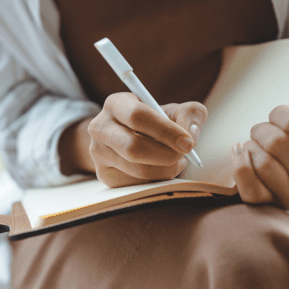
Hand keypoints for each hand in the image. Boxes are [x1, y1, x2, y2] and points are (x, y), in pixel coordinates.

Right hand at [87, 93, 207, 187]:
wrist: (134, 138)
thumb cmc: (158, 122)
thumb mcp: (175, 111)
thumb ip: (190, 114)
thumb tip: (190, 134)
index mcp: (116, 104)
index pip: (138, 116)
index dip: (165, 131)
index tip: (189, 143)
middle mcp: (100, 127)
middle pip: (133, 148)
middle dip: (166, 155)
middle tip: (184, 156)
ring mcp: (98, 153)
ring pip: (138, 170)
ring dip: (166, 169)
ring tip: (176, 160)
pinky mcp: (104, 175)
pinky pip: (137, 185)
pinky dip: (157, 180)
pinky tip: (161, 169)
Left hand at [231, 100, 288, 209]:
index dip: (281, 113)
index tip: (280, 116)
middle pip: (276, 143)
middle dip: (263, 129)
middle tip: (264, 130)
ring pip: (262, 163)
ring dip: (252, 145)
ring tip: (258, 144)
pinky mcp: (272, 207)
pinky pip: (249, 187)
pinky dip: (240, 165)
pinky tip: (240, 152)